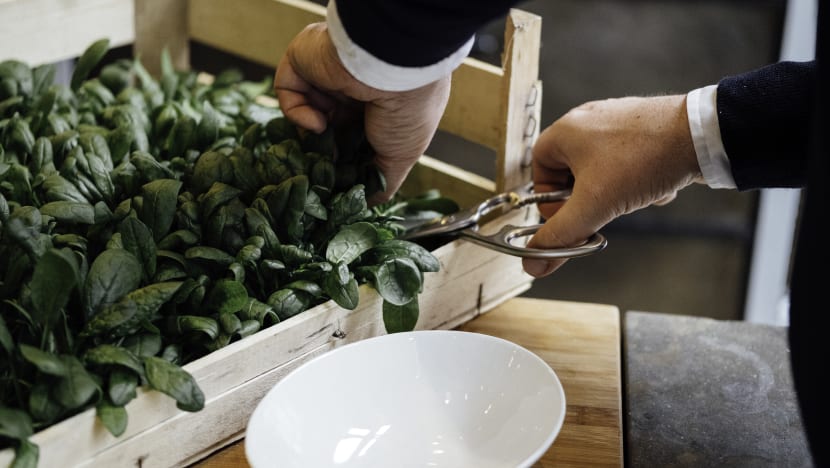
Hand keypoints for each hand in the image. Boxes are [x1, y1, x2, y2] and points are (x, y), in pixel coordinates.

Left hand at [273, 22, 450, 202]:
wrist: (396, 66)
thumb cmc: (409, 110)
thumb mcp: (403, 156)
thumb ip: (381, 182)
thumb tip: (365, 205)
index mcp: (380, 103)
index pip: (354, 135)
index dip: (346, 159)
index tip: (340, 180)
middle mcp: (353, 87)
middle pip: (327, 127)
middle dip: (324, 152)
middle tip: (323, 172)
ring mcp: (326, 73)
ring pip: (305, 111)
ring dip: (311, 136)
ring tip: (321, 149)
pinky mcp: (302, 62)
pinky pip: (288, 92)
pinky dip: (297, 113)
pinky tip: (318, 122)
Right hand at [522, 95, 703, 276]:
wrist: (701, 135)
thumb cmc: (643, 160)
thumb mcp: (594, 205)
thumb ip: (561, 235)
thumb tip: (532, 262)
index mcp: (566, 131)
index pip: (539, 167)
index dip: (548, 197)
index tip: (567, 215)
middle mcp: (587, 121)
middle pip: (572, 172)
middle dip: (590, 197)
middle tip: (603, 208)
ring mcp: (616, 121)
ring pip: (602, 170)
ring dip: (616, 191)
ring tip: (635, 195)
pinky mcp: (642, 126)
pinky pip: (627, 161)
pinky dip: (637, 179)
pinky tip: (654, 184)